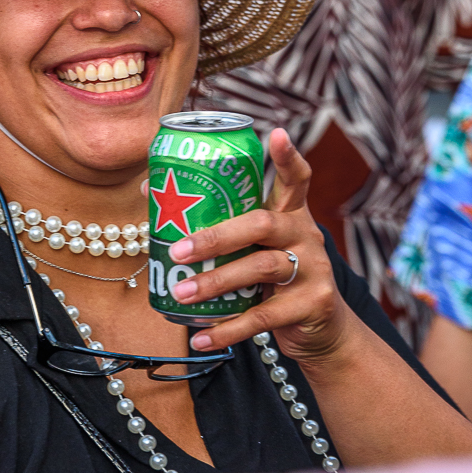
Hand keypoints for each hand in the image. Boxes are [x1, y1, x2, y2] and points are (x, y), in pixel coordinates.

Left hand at [168, 129, 350, 360]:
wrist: (322, 330)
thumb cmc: (274, 279)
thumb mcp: (256, 249)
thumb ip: (221, 226)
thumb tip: (149, 190)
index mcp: (291, 214)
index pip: (296, 179)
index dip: (287, 157)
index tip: (276, 134)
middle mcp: (306, 235)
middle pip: (261, 224)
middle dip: (216, 236)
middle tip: (178, 250)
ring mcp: (314, 269)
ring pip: (260, 269)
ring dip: (215, 282)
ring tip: (182, 293)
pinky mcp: (313, 304)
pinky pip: (263, 316)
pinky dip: (228, 329)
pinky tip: (202, 338)